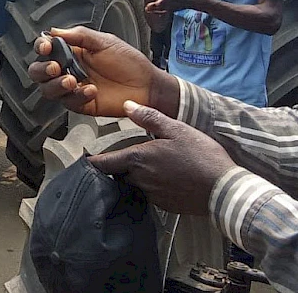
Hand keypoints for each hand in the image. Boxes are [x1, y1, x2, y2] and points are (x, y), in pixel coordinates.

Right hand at [27, 27, 177, 117]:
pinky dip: (77, 96)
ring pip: (48, 89)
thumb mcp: (105, 42)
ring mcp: (73, 88)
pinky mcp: (80, 104)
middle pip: (38, 71)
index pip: (46, 49)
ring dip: (55, 85)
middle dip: (41, 69)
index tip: (46, 47)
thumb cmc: (129, 62)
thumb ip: (80, 35)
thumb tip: (54, 31)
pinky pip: (68, 102)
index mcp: (72, 52)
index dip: (41, 47)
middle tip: (55, 68)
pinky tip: (91, 91)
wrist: (147, 86)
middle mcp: (68, 69)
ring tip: (71, 81)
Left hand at [89, 100, 236, 214]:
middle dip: (118, 167)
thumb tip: (127, 105)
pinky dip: (151, 187)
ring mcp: (151, 195)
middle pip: (118, 174)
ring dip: (135, 177)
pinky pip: (149, 194)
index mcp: (137, 159)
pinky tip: (165, 179)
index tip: (86, 159)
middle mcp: (139, 179)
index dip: (93, 161)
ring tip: (147, 167)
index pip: (103, 163)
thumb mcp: (177, 129)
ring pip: (133, 184)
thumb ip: (149, 118)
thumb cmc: (202, 156)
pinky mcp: (164, 205)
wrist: (225, 190)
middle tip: (123, 157)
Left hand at [145, 0, 199, 13]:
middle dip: (154, 7)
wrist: (196, 1)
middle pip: (162, 6)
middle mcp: (172, 3)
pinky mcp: (173, 10)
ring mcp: (173, 7)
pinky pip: (164, 12)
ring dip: (154, 10)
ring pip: (162, 10)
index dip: (162, 1)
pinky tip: (152, 12)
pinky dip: (158, 13)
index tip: (156, 3)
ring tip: (146, 10)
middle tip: (146, 8)